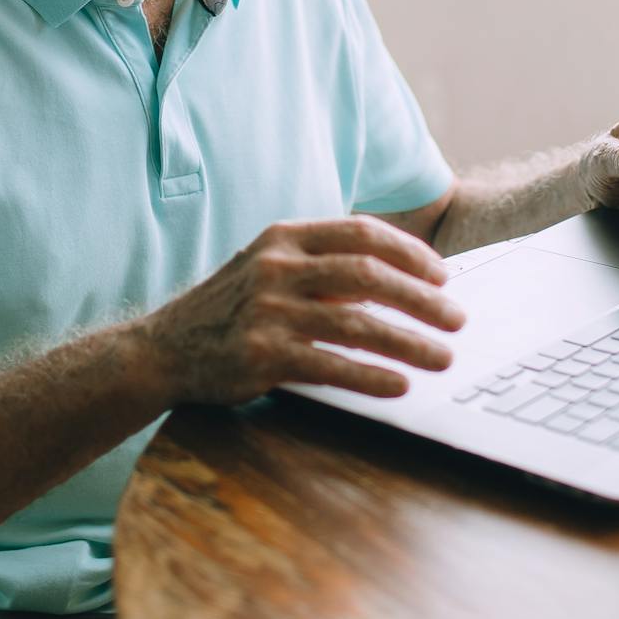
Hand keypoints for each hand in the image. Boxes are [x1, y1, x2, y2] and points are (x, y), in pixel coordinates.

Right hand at [139, 217, 465, 404]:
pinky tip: (399, 385)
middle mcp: (275, 268)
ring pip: (356, 323)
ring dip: (409, 342)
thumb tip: (399, 281)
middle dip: (422, 298)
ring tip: (443, 358)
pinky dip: (370, 376)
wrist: (161, 351)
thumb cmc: (229, 310)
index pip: (362, 233)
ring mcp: (266, 311)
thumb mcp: (270, 271)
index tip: (443, 276)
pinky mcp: (259, 356)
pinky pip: (330, 365)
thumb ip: (325, 269)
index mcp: (283, 237)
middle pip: (368, 275)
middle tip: (457, 319)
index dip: (410, 253)